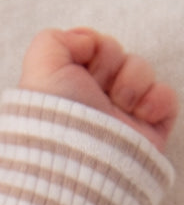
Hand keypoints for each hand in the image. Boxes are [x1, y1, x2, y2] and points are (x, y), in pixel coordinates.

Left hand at [19, 27, 176, 151]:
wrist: (79, 163)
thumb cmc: (53, 118)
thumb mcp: (39, 68)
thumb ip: (54, 40)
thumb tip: (86, 40)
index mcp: (68, 87)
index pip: (93, 48)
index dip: (93, 49)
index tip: (83, 70)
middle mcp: (93, 102)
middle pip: (119, 56)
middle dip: (111, 63)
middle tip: (98, 88)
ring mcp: (121, 117)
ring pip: (142, 72)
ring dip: (134, 80)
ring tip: (120, 105)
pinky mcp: (146, 133)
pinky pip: (166, 99)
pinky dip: (158, 100)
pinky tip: (142, 113)